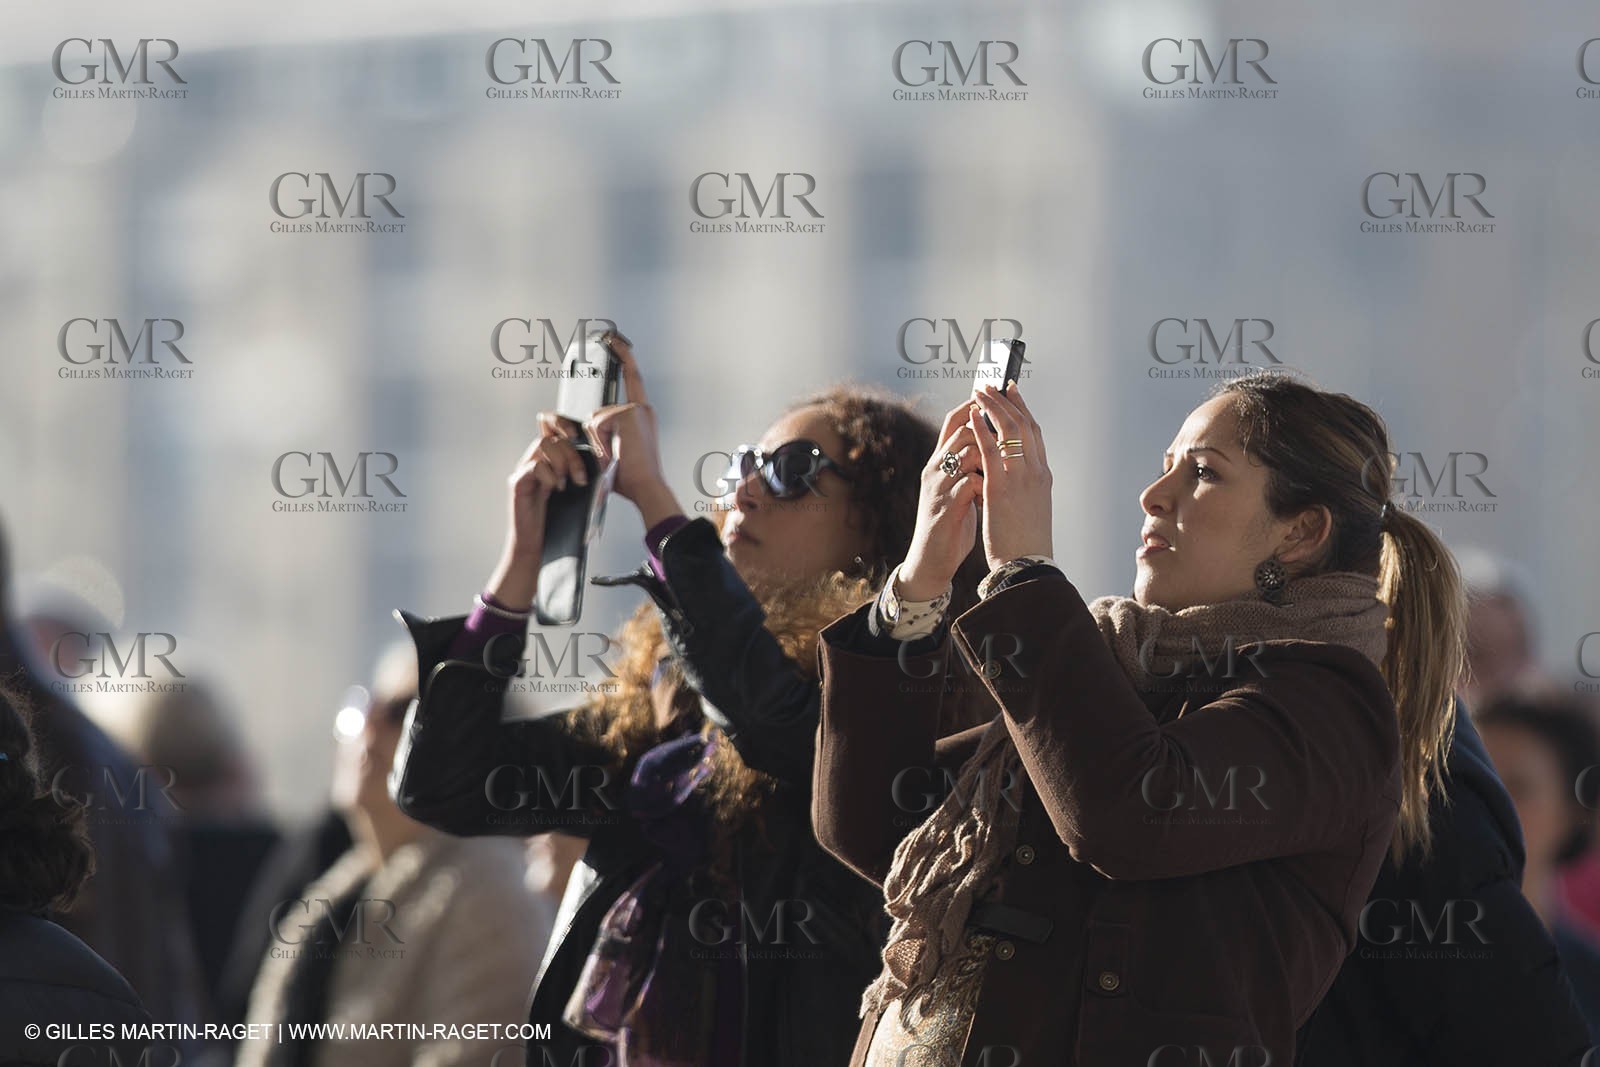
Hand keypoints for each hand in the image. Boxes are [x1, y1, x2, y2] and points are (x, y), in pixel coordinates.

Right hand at [485, 421, 589, 609]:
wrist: (540, 548)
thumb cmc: (559, 522)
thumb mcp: (575, 492)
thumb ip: (579, 472)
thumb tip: (599, 456)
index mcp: (547, 462)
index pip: (552, 432)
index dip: (564, 426)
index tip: (581, 437)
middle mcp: (532, 463)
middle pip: (550, 438)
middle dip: (571, 453)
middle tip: (580, 477)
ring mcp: (523, 472)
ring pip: (542, 446)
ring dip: (562, 462)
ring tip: (569, 483)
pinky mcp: (518, 484)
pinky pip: (534, 466)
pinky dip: (549, 475)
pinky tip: (557, 489)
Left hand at [586, 336, 681, 528]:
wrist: (646, 487)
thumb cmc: (632, 477)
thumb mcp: (615, 451)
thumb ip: (604, 435)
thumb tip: (582, 430)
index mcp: (642, 415)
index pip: (631, 378)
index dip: (623, 357)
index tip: (615, 340)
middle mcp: (642, 409)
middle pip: (600, 411)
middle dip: (598, 437)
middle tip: (615, 454)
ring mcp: (636, 410)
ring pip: (596, 419)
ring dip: (599, 442)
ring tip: (616, 456)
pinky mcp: (628, 414)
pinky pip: (597, 424)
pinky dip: (600, 442)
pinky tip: (615, 452)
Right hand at [897, 401, 984, 599]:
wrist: (931, 559)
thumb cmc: (950, 522)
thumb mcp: (957, 487)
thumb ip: (969, 466)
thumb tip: (993, 444)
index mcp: (940, 462)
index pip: (952, 422)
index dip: (972, 406)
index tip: (994, 395)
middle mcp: (935, 469)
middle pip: (962, 432)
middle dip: (988, 430)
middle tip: (1007, 434)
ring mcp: (938, 487)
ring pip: (966, 454)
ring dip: (990, 458)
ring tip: (1000, 469)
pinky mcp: (945, 507)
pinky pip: (970, 484)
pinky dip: (986, 486)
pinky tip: (992, 495)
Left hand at [969, 383, 1052, 569]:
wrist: (1027, 566)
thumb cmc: (1025, 542)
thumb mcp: (1029, 508)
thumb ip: (1022, 488)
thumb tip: (1006, 475)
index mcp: (1043, 477)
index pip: (1035, 434)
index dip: (1023, 409)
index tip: (1013, 392)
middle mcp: (1035, 472)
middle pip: (1024, 425)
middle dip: (1007, 400)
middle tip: (993, 384)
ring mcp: (1020, 478)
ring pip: (1009, 431)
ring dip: (993, 407)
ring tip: (980, 392)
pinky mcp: (1001, 488)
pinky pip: (991, 450)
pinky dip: (982, 429)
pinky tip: (973, 416)